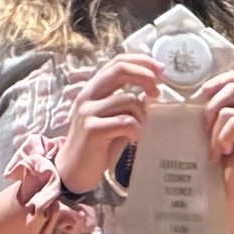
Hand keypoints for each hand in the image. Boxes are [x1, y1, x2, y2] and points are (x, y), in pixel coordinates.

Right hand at [53, 54, 162, 193]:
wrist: (73, 172)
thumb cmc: (97, 146)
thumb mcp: (114, 119)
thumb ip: (128, 104)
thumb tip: (150, 93)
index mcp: (94, 89)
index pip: (117, 61)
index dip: (142, 61)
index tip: (161, 70)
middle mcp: (87, 95)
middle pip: (120, 70)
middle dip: (146, 76)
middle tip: (158, 91)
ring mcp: (88, 111)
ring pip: (128, 99)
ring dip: (142, 115)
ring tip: (138, 130)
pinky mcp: (92, 129)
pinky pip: (126, 121)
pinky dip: (136, 130)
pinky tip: (132, 139)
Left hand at [199, 70, 233, 201]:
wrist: (225, 190)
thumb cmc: (211, 161)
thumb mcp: (202, 131)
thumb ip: (199, 111)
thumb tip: (179, 95)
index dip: (217, 81)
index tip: (202, 95)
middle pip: (232, 88)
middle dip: (210, 109)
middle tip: (204, 131)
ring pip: (229, 110)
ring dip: (214, 131)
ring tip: (214, 149)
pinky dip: (223, 139)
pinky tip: (222, 154)